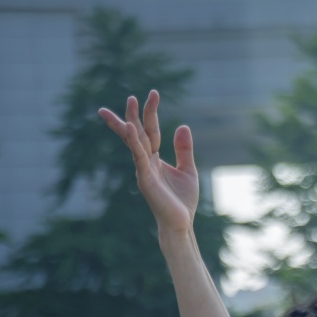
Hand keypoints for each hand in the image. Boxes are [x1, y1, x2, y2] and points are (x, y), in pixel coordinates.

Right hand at [97, 91, 198, 233]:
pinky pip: (139, 157)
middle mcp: (146, 162)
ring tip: (129, 103)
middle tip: (130, 96)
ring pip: (134, 142)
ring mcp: (143, 170)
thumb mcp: (188, 170)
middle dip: (132, 114)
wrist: (181, 223)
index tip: (153, 93)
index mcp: (154, 158)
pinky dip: (134, 143)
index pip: (150, 130)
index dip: (151, 112)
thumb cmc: (182, 201)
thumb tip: (182, 126)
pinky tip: (130, 129)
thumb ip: (184, 149)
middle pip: (136, 133)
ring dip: (129, 123)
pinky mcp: (145, 180)